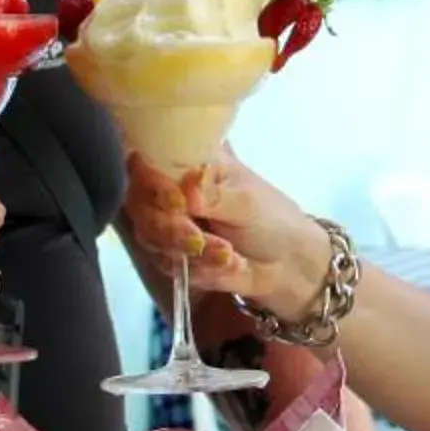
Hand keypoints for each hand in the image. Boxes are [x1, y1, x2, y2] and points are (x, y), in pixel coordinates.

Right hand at [118, 147, 326, 321]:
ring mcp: (170, 225)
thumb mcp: (247, 203)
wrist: (289, 266)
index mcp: (191, 164)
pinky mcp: (173, 256)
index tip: (176, 204)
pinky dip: (198, 269)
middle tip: (198, 240)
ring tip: (228, 255)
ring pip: (150, 237)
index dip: (151, 182)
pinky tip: (229, 265)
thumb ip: (214, 195)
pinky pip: (166, 264)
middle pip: (139, 204)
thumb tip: (187, 188)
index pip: (148, 161)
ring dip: (188, 252)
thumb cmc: (272, 221)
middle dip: (169, 227)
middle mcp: (173, 191)